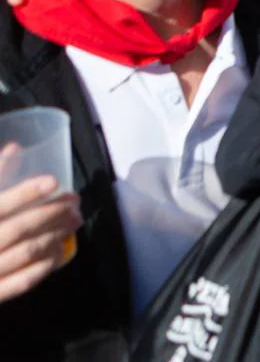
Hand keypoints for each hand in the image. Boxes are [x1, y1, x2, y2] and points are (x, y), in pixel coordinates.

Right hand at [0, 154, 80, 303]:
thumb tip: (14, 148)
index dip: (25, 193)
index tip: (53, 181)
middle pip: (19, 228)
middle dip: (52, 213)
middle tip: (73, 202)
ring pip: (26, 252)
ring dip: (55, 235)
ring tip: (73, 221)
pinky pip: (22, 281)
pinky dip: (45, 265)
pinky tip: (59, 250)